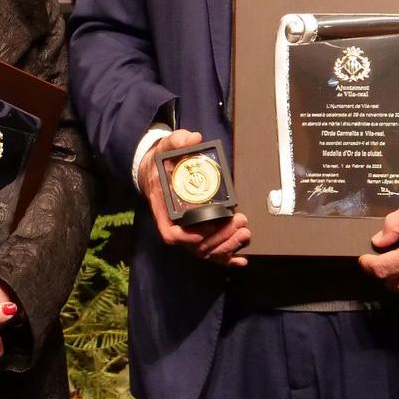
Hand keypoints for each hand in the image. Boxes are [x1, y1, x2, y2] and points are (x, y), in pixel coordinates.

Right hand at [142, 130, 249, 266]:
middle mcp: (174, 223)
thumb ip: (177, 141)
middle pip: (194, 245)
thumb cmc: (160, 161)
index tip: (206, 228)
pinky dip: (225, 258)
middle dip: (218, 239)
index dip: (187, 236)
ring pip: (204, 251)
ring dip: (226, 246)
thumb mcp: (166, 147)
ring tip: (244, 233)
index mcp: (163, 206)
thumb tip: (193, 138)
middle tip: (239, 223)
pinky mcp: (196, 230)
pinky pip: (210, 251)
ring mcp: (186, 229)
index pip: (169, 232)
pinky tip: (241, 260)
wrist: (154, 170)